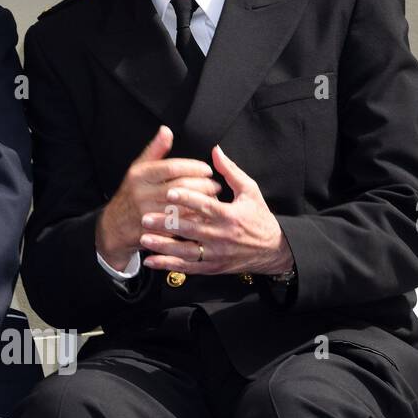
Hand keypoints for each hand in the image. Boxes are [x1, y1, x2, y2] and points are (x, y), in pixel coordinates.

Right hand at [95, 125, 221, 269]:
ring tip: (213, 199)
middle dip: (203, 186)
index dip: (193, 168)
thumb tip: (166, 130)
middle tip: (215, 185)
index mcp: (140, 176)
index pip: (172, 168)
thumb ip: (155, 150)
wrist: (114, 226)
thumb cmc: (130, 194)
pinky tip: (203, 216)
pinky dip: (194, 221)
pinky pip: (179, 226)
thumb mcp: (138, 169)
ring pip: (182, 207)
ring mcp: (147, 214)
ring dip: (201, 204)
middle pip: (180, 188)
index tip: (207, 169)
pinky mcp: (153, 232)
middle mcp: (142, 194)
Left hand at [139, 144, 293, 275]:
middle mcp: (222, 237)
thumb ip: (231, 171)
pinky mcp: (211, 267)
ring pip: (185, 251)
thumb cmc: (259, 217)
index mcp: (230, 216)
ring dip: (163, 246)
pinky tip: (151, 261)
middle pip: (190, 230)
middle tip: (146, 218)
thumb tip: (215, 150)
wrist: (272, 249)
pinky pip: (187, 267)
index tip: (169, 191)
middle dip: (167, 224)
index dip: (187, 198)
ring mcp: (216, 254)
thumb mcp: (250, 191)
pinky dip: (168, 265)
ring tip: (144, 238)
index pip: (205, 206)